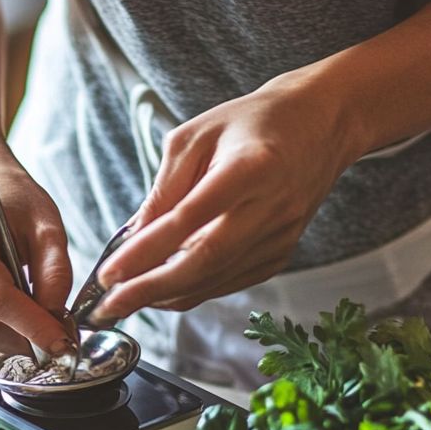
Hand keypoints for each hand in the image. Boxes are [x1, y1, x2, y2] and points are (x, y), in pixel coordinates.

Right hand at [0, 160, 74, 356]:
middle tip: (56, 336)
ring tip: (39, 320)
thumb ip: (56, 271)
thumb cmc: (16, 199)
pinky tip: (17, 312)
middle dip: (22, 338)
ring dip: (11, 337)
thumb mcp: (48, 225)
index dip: (29, 326)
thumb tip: (54, 318)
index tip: (60, 342)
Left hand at [94, 74, 362, 317]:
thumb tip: (132, 240)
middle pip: (204, 261)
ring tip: (124, 302)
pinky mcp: (282, 252)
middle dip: (150, 289)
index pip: (187, 220)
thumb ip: (163, 189)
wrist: (321, 124)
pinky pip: (229, 282)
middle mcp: (271, 206)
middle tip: (109, 306)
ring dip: (166, 296)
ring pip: (215, 279)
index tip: (109, 274)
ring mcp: (281, 235)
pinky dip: (192, 291)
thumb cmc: (251, 123)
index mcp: (251, 167)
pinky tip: (161, 292)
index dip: (145, 252)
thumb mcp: (194, 137)